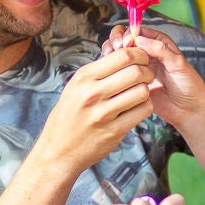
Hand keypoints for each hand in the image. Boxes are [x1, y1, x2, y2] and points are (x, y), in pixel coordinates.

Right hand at [37, 46, 154, 173]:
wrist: (58, 151)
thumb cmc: (69, 115)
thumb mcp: (75, 87)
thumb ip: (98, 72)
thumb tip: (124, 53)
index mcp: (83, 77)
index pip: (122, 55)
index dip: (139, 54)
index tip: (141, 59)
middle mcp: (92, 93)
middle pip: (135, 71)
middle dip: (147, 71)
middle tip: (146, 76)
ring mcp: (103, 114)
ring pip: (142, 91)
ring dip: (147, 90)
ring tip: (140, 93)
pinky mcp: (114, 131)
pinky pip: (142, 111)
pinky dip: (145, 107)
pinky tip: (137, 107)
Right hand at [104, 24, 204, 131]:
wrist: (188, 111)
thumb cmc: (189, 85)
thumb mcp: (178, 64)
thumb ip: (160, 49)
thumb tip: (138, 38)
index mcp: (157, 43)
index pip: (136, 31)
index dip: (127, 33)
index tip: (125, 43)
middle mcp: (146, 53)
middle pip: (123, 40)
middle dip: (115, 42)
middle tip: (115, 50)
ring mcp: (137, 68)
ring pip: (118, 56)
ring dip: (111, 56)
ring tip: (111, 61)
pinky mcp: (132, 83)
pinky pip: (118, 74)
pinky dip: (112, 72)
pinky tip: (112, 76)